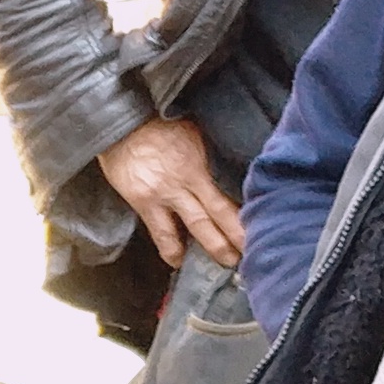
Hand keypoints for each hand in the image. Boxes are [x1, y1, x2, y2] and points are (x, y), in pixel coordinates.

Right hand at [96, 114, 244, 271]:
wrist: (120, 122)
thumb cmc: (156, 121)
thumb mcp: (192, 130)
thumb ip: (207, 152)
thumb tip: (226, 166)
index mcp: (200, 162)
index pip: (228, 194)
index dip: (244, 216)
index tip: (262, 226)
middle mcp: (186, 181)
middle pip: (218, 215)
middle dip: (236, 237)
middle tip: (254, 254)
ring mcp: (164, 194)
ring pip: (195, 227)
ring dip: (213, 246)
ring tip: (227, 262)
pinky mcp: (144, 202)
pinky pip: (161, 233)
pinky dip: (171, 249)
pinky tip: (177, 260)